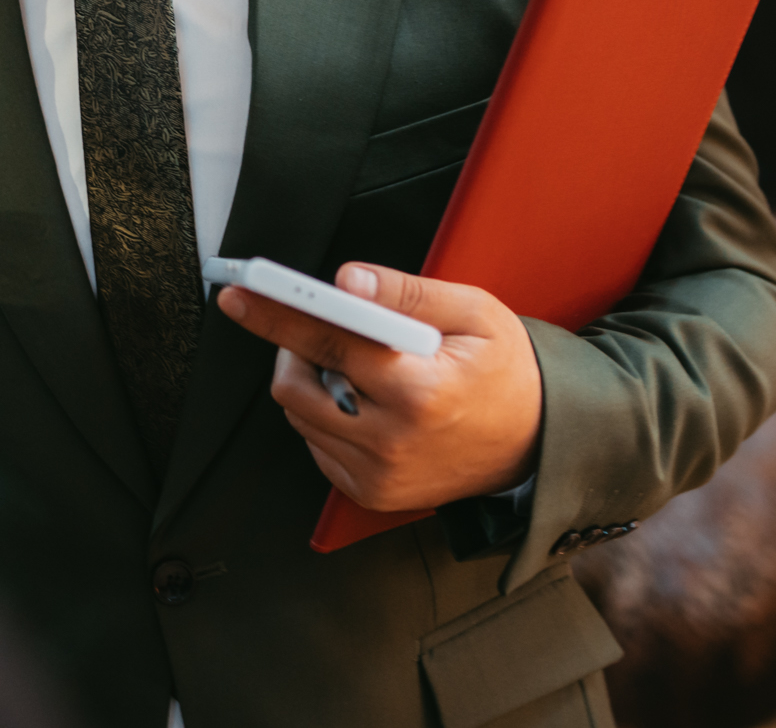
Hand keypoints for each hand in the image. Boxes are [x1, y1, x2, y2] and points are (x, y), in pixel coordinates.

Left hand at [215, 262, 541, 512]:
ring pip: (299, 415)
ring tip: (359, 366)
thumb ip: (406, 293)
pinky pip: (316, 445)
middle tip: (324, 328)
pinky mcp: (371, 493)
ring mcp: (378, 474)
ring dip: (311, 380)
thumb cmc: (506, 373)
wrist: (537, 442)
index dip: (276, 313)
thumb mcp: (473, 314)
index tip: (239, 294)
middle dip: (293, 346)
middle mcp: (391, 441)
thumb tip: (347, 282)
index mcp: (417, 390)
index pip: (326, 341)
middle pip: (295, 385)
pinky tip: (364, 402)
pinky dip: (324, 416)